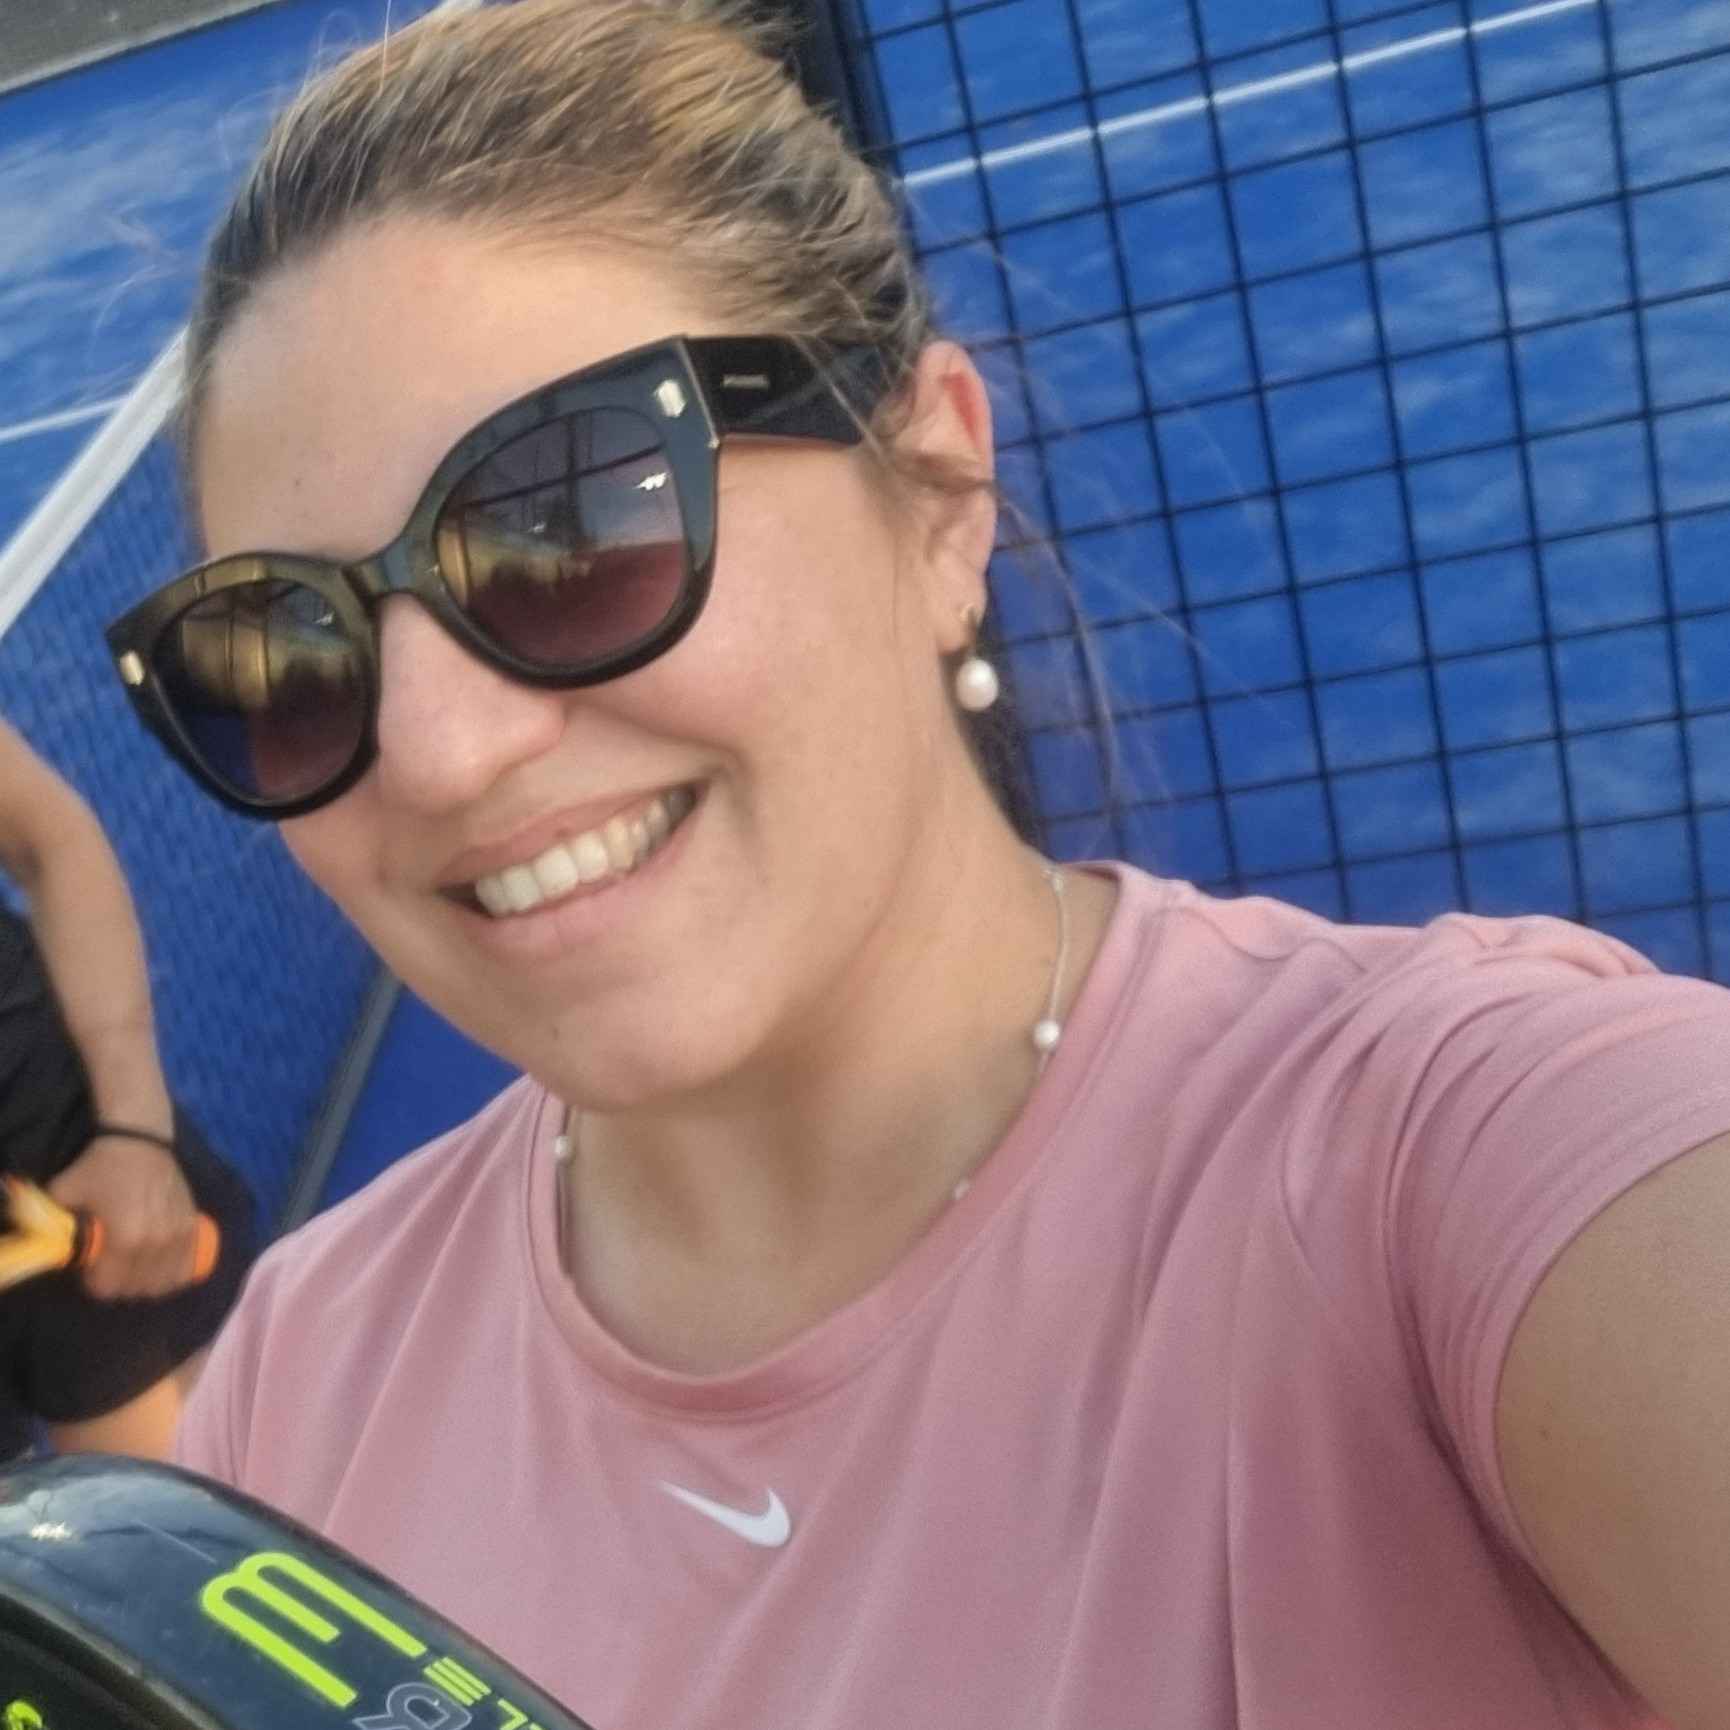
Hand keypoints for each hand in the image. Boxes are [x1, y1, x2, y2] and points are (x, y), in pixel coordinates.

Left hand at [46, 1133, 198, 1298]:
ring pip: (162, 1284)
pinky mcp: (193, 1228)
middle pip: (135, 1289)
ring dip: (144, 1282)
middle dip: (117, 1282)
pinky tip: (158, 1264)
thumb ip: (56, 1227)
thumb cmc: (101, 1168)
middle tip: (107, 1265)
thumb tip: (58, 1249)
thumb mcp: (64, 1194)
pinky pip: (186, 1269)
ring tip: (133, 1266)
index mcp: (126, 1240)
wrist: (141, 1140)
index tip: (88, 1266)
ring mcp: (179, 1237)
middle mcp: (157, 1244)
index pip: (108, 1287)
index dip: (91, 1281)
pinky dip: (171, 1274)